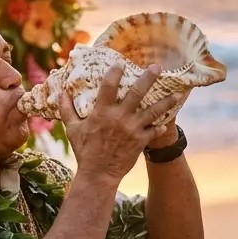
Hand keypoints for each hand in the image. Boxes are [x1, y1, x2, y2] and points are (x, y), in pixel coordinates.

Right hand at [60, 63, 173, 183]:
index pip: (109, 85)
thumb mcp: (72, 129)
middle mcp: (119, 117)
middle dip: (148, 78)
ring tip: (177, 93)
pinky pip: (154, 130)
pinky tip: (166, 121)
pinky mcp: (140, 141)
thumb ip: (67, 109)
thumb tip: (60, 92)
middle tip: (157, 67)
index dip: (115, 72)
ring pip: (153, 110)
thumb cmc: (84, 151)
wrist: (98, 174)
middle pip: (137, 92)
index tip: (121, 63)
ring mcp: (132, 129)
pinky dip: (161, 125)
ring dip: (166, 101)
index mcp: (102, 112)